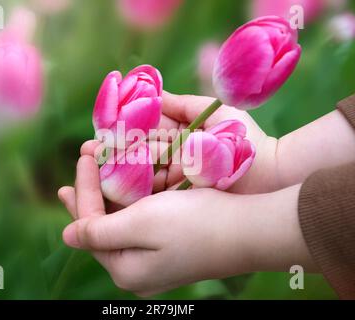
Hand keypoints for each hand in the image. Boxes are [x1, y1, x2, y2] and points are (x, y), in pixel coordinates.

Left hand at [58, 155, 316, 296]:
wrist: (250, 231)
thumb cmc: (194, 223)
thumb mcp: (140, 224)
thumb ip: (98, 231)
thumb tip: (67, 235)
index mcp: (124, 268)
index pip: (88, 226)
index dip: (82, 190)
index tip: (82, 156)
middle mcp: (137, 270)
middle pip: (102, 225)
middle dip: (92, 191)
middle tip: (82, 162)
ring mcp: (155, 261)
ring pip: (121, 222)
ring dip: (111, 193)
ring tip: (97, 170)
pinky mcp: (171, 249)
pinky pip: (140, 223)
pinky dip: (131, 200)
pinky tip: (127, 185)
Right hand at [81, 91, 280, 193]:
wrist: (272, 174)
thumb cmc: (246, 139)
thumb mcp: (213, 112)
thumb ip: (180, 104)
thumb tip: (150, 90)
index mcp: (179, 140)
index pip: (140, 139)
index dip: (116, 139)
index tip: (91, 141)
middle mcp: (175, 163)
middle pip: (135, 161)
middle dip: (108, 160)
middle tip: (82, 157)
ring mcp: (179, 184)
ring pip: (140, 181)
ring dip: (114, 178)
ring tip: (87, 176)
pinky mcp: (184, 203)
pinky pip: (155, 198)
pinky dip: (134, 195)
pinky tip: (111, 193)